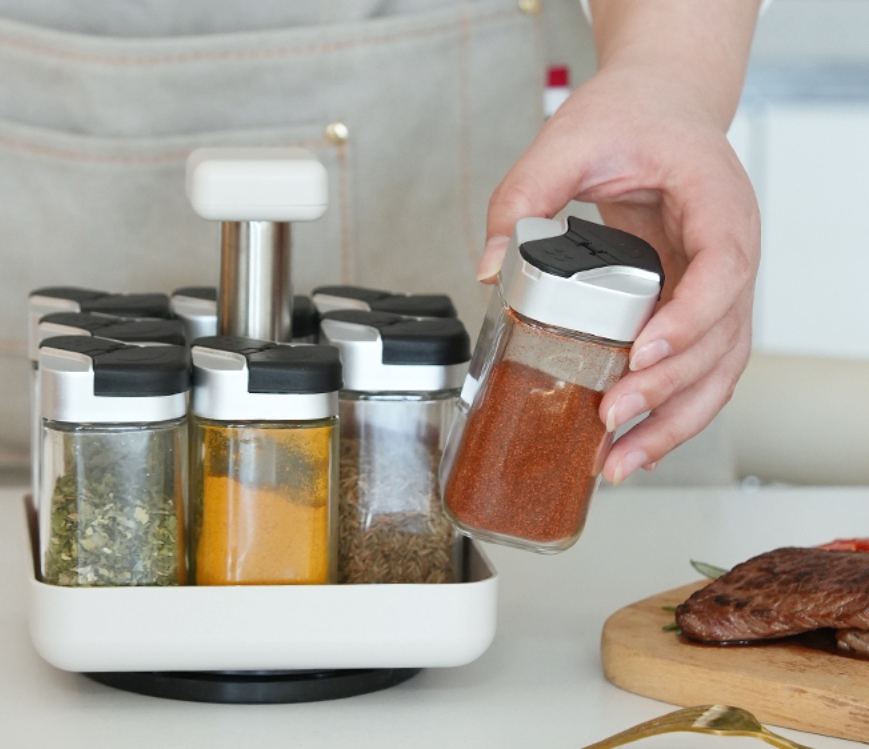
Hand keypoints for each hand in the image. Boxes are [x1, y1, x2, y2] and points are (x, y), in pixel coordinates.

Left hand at [480, 1, 760, 482]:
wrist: (660, 110)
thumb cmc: (631, 118)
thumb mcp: (569, 138)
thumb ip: (525, 195)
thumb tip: (491, 269)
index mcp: (718, 203)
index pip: (723, 268)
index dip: (689, 318)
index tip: (641, 352)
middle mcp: (732, 251)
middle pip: (723, 338)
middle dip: (667, 387)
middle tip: (611, 418)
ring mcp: (720, 286)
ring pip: (718, 370)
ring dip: (674, 422)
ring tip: (620, 462)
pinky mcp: (696, 307)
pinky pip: (697, 370)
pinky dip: (669, 412)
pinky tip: (632, 444)